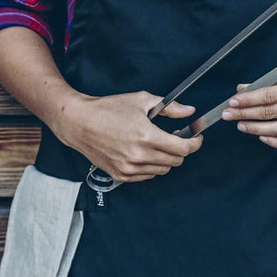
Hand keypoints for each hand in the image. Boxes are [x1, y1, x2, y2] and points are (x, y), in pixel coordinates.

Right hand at [56, 91, 202, 182]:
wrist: (80, 123)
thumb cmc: (108, 109)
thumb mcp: (142, 100)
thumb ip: (170, 107)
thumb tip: (189, 111)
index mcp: (146, 136)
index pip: (182, 148)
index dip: (194, 143)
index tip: (197, 138)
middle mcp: (138, 155)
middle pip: (175, 161)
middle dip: (181, 149)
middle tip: (178, 137)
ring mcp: (129, 168)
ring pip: (163, 170)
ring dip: (167, 158)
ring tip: (160, 143)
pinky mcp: (121, 176)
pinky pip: (147, 176)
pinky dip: (152, 166)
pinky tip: (147, 152)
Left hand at [220, 59, 276, 149]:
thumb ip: (270, 80)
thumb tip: (244, 89)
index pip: (270, 95)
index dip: (249, 99)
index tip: (233, 101)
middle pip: (272, 113)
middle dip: (246, 114)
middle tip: (228, 114)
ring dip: (256, 128)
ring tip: (241, 124)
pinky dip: (276, 142)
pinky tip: (261, 136)